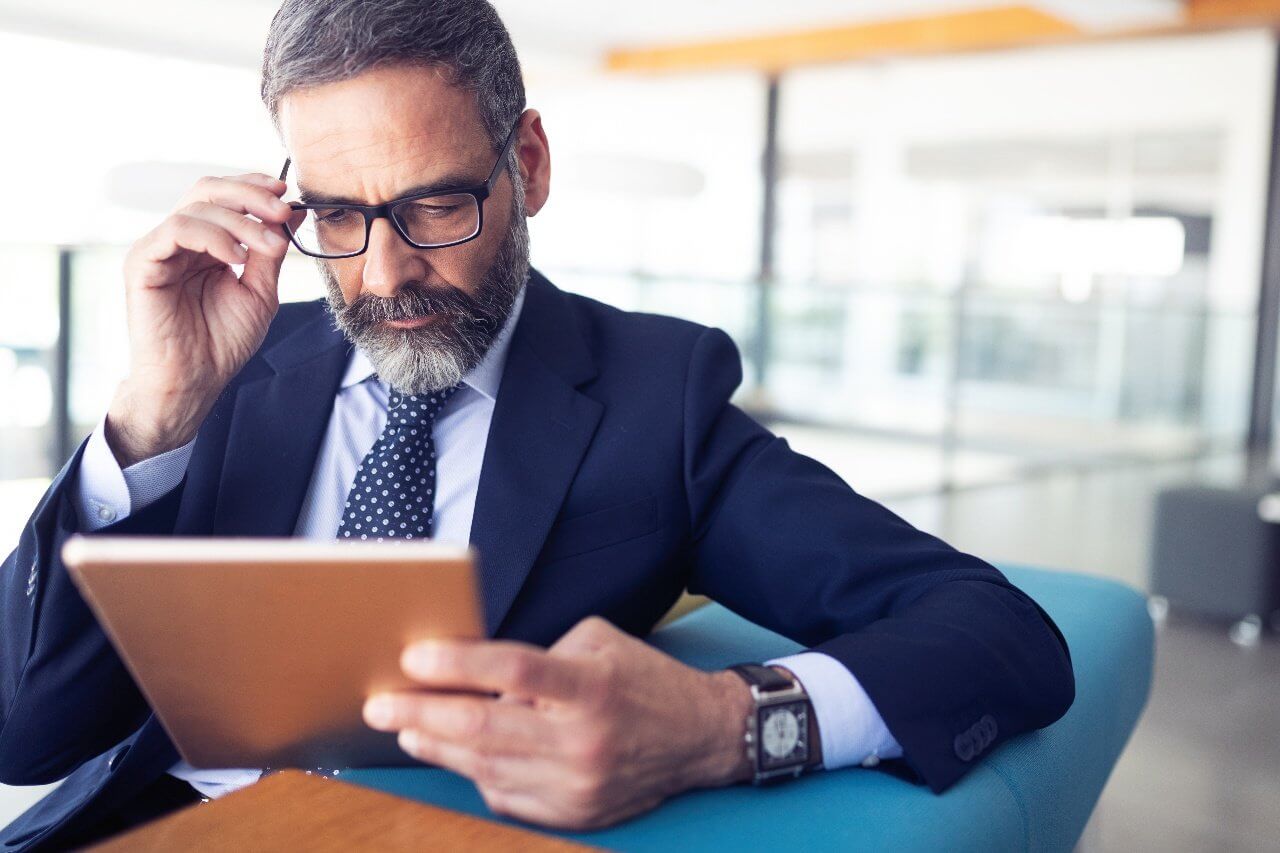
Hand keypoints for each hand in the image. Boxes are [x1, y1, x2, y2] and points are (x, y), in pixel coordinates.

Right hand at [108, 174, 296, 466]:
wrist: (195, 380)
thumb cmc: (222, 342)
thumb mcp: (260, 291)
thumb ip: (271, 251)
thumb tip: (294, 213)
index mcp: (206, 243)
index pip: (225, 196)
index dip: (254, 186)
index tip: (288, 194)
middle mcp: (180, 240)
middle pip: (208, 190)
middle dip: (250, 195)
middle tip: (282, 211)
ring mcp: (159, 249)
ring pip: (197, 207)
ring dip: (241, 221)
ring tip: (269, 246)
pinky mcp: (143, 263)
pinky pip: (175, 230)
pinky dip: (212, 236)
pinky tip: (237, 257)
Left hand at [363, 616, 754, 829]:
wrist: (700, 737)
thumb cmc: (641, 680)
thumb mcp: (598, 643)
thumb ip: (538, 655)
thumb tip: (473, 671)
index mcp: (591, 686)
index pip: (514, 669)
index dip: (458, 663)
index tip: (412, 657)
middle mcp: (584, 740)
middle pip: (485, 726)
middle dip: (421, 713)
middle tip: (380, 703)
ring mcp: (578, 785)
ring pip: (485, 767)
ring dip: (437, 746)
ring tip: (405, 728)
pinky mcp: (574, 814)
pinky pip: (505, 797)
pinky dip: (475, 774)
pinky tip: (455, 754)